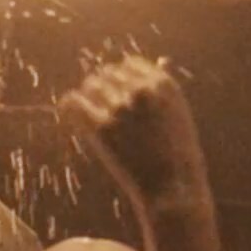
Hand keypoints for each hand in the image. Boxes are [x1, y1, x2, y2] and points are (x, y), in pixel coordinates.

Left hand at [57, 57, 210, 217]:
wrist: (173, 189)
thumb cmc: (180, 157)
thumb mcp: (181, 114)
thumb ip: (164, 89)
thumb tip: (161, 60)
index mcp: (162, 84)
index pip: (130, 64)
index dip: (122, 77)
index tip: (117, 91)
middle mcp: (140, 90)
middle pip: (107, 74)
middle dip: (104, 88)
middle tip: (102, 106)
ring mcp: (119, 107)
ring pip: (90, 86)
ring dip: (88, 98)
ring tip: (90, 113)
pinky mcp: (101, 126)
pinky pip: (73, 103)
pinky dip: (69, 106)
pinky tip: (70, 113)